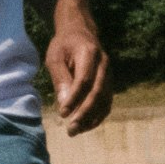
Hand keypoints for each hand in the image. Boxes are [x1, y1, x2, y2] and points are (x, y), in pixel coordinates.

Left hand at [44, 14, 111, 135]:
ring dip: (91, 119)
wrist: (81, 32)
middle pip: (97, 92)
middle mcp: (104, 64)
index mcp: (89, 53)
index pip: (84, 80)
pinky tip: (86, 126)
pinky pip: (107, 102)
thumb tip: (64, 105)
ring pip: (105, 100)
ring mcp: (109, 74)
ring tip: (76, 131)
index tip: (62, 113)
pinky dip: (98, 116)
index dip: (74, 99)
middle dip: (84, 113)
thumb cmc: (64, 45)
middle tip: (71, 130)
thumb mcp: (55, 57)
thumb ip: (60, 79)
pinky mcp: (110, 83)